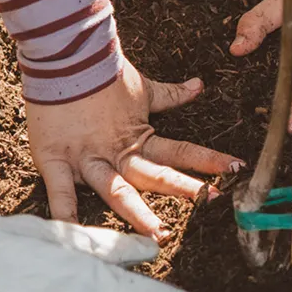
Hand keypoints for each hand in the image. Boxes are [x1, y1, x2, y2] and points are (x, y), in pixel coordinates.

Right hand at [25, 60, 243, 241]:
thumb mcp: (142, 87)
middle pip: (155, 175)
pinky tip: (73, 237)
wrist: (62, 54)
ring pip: (116, 189)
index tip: (236, 169)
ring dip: (138, 213)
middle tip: (211, 203)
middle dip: (185, 189)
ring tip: (159, 236)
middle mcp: (117, 152)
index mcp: (138, 137)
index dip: (208, 160)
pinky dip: (65, 213)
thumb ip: (170, 95)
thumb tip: (199, 86)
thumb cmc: (102, 72)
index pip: (181, 151)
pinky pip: (60, 191)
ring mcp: (87, 158)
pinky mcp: (55, 159)